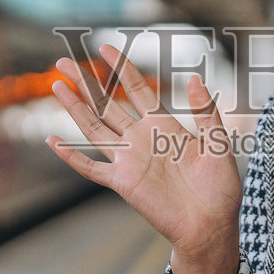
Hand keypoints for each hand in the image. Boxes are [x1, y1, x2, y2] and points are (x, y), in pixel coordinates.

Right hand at [45, 45, 242, 273]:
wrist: (211, 226)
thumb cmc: (220, 189)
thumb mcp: (219, 145)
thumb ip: (207, 112)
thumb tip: (194, 78)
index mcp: (164, 126)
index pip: (137, 89)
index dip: (120, 68)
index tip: (104, 47)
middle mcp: (142, 139)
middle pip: (107, 104)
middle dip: (85, 82)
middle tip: (63, 61)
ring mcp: (129, 160)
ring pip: (94, 128)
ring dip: (74, 108)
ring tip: (56, 87)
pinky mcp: (123, 183)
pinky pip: (91, 167)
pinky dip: (71, 156)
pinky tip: (54, 142)